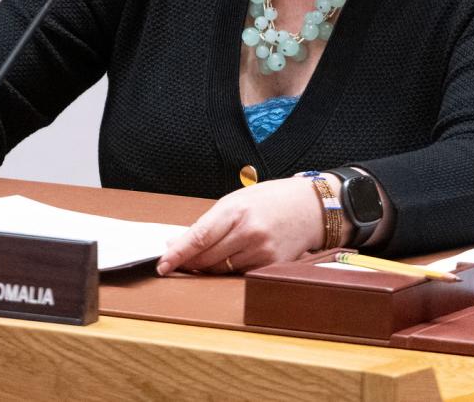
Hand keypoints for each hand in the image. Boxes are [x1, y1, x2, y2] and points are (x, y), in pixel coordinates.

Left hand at [156, 175, 329, 275]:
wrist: (310, 207)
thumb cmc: (270, 200)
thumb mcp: (236, 201)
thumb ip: (209, 223)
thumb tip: (179, 242)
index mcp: (236, 211)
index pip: (199, 237)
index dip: (178, 253)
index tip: (162, 264)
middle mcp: (249, 233)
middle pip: (207, 258)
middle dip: (189, 262)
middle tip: (177, 260)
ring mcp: (262, 251)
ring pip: (221, 270)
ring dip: (208, 266)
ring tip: (208, 254)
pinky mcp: (271, 265)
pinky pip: (239, 274)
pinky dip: (229, 269)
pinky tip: (231, 257)